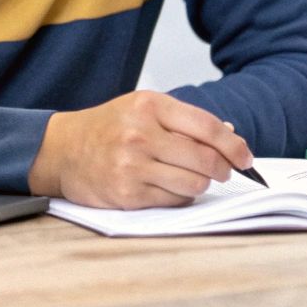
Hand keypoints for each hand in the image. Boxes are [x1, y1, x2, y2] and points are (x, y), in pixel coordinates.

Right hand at [25, 91, 254, 208]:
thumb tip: (230, 136)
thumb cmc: (108, 128)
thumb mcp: (142, 109)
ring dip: (199, 184)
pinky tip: (165, 186)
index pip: (207, 127)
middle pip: (205, 159)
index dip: (233, 146)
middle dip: (221, 169)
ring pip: (194, 183)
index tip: (245, 158)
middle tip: (221, 171)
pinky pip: (174, 200)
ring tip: (187, 177)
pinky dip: (178, 196)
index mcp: (149, 105)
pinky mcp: (127, 193)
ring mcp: (132, 165)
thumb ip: (184, 121)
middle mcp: (140, 133)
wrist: (62, 150)